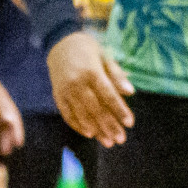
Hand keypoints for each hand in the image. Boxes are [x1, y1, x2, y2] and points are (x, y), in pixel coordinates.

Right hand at [46, 30, 134, 146]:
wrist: (60, 44)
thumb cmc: (88, 51)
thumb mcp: (105, 57)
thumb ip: (116, 75)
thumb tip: (130, 92)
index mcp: (91, 71)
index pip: (108, 94)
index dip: (119, 109)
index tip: (130, 123)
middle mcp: (77, 82)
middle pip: (95, 108)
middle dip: (108, 125)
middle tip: (120, 139)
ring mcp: (65, 90)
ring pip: (81, 114)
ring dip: (95, 129)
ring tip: (107, 142)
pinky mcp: (57, 95)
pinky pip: (66, 113)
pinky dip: (77, 125)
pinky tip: (88, 134)